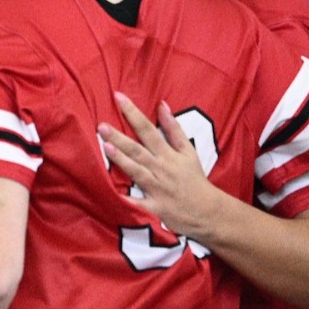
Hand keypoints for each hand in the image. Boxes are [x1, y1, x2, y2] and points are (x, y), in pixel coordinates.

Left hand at [96, 92, 227, 238]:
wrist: (207, 210)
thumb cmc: (194, 178)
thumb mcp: (188, 151)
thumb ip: (174, 128)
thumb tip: (161, 104)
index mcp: (168, 154)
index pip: (148, 129)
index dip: (133, 113)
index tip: (118, 97)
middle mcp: (161, 168)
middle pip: (138, 150)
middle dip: (120, 137)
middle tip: (101, 125)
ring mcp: (157, 188)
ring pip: (137, 171)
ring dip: (122, 160)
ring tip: (106, 147)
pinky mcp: (154, 207)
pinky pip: (138, 203)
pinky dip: (127, 200)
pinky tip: (111, 193)